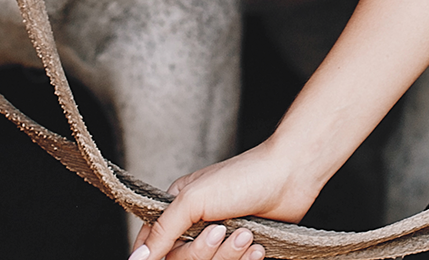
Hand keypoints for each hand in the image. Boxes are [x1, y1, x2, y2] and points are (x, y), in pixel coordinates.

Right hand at [130, 141, 316, 259]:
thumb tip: (137, 258)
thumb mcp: (195, 200)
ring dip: (229, 255)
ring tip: (247, 235)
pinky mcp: (241, 246)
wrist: (291, 176)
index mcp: (178, 206)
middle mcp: (196, 222)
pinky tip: (256, 246)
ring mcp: (219, 235)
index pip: (154, 242)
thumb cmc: (243, 177)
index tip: (172, 255)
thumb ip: (164, 229)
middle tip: (223, 231)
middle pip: (183, 259)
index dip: (156, 254)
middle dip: (206, 252)